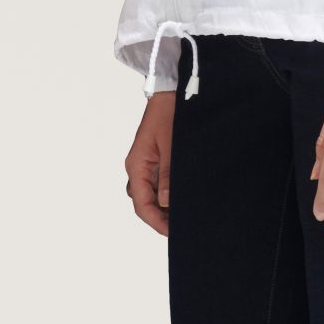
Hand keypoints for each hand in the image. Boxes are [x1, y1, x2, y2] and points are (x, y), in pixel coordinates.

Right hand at [126, 91, 174, 234]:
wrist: (171, 92)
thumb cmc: (170, 114)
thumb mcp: (171, 146)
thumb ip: (168, 175)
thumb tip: (167, 202)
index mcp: (137, 165)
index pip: (141, 204)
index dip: (156, 221)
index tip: (172, 232)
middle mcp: (138, 168)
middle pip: (144, 202)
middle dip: (161, 217)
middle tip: (182, 226)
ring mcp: (146, 164)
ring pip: (151, 194)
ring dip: (165, 206)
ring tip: (186, 213)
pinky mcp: (156, 159)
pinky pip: (158, 183)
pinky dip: (169, 193)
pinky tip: (183, 196)